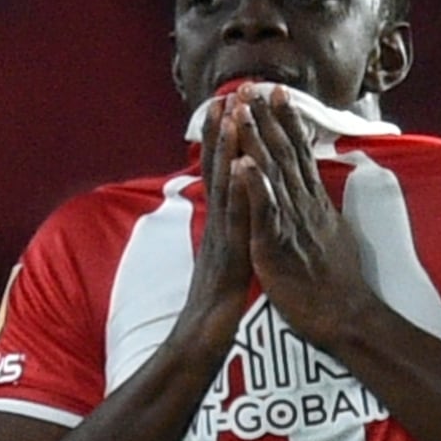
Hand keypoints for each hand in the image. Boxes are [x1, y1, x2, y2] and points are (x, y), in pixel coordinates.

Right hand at [178, 92, 255, 348]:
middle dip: (222, 131)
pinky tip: (240, 165)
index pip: (223, 175)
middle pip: (219, 169)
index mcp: (221, 226)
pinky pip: (234, 218)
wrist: (200, 347)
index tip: (231, 108)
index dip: (226, 142)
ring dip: (225, 148)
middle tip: (228, 92)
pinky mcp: (229, 255)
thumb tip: (230, 226)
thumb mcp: (225, 268)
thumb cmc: (215, 315)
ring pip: (223, 186)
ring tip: (229, 112)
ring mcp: (221, 238)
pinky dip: (236, 190)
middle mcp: (217, 226)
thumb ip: (227, 242)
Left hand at [235, 87, 374, 348]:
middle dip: (267, 118)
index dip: (288, 122)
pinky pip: (264, 212)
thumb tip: (322, 196)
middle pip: (284, 154)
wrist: (346, 317)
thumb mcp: (335, 236)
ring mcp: (291, 224)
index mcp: (314, 204)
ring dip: (257, 139)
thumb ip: (324, 211)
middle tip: (253, 85)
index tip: (277, 93)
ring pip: (272, 174)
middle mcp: (304, 206)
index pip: (300, 154)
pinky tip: (242, 164)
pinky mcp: (277, 246)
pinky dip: (254, 187)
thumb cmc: (339, 284)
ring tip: (242, 109)